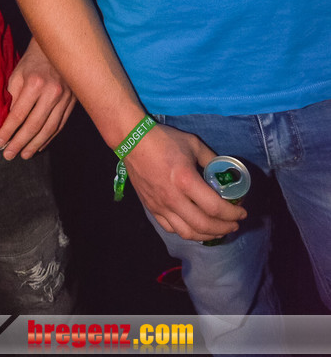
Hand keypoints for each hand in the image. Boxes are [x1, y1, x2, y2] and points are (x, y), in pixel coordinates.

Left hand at [0, 37, 75, 159]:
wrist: (57, 50)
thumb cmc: (32, 62)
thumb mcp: (17, 75)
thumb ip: (13, 97)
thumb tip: (8, 121)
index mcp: (35, 84)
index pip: (19, 114)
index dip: (8, 131)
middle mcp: (52, 93)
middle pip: (34, 125)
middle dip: (19, 143)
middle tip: (9, 155)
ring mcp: (64, 99)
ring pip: (49, 129)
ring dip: (35, 145)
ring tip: (23, 155)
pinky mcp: (72, 103)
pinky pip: (60, 125)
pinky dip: (49, 138)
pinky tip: (39, 145)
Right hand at [124, 123, 246, 240]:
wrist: (132, 140)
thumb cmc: (164, 139)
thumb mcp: (193, 144)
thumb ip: (210, 159)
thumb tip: (224, 172)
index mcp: (186, 180)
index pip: (215, 207)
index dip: (232, 214)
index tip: (242, 213)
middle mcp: (174, 198)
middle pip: (204, 225)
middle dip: (224, 228)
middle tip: (234, 224)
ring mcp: (160, 206)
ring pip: (188, 233)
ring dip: (207, 235)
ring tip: (218, 230)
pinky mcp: (151, 208)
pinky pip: (171, 228)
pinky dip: (187, 232)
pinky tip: (195, 227)